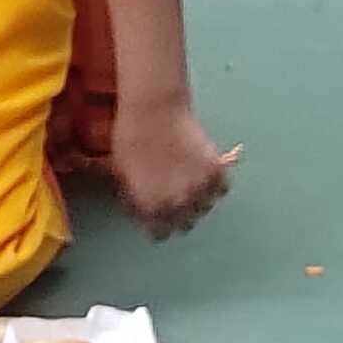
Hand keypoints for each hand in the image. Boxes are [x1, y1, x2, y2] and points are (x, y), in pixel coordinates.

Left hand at [107, 94, 235, 238]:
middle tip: (172, 200)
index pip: (159, 233)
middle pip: (184, 224)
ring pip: (204, 208)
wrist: (153, 110)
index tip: (155, 217)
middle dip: (177, 215)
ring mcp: (200, 190)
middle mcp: (179, 206)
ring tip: (188, 186)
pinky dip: (214, 186)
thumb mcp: (121, 173)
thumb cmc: (130, 137)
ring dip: (196, 201)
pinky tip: (204, 176)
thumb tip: (140, 211)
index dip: (155, 225)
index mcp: (153, 208)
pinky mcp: (217, 172)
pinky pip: (221, 189)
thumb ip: (134, 198)